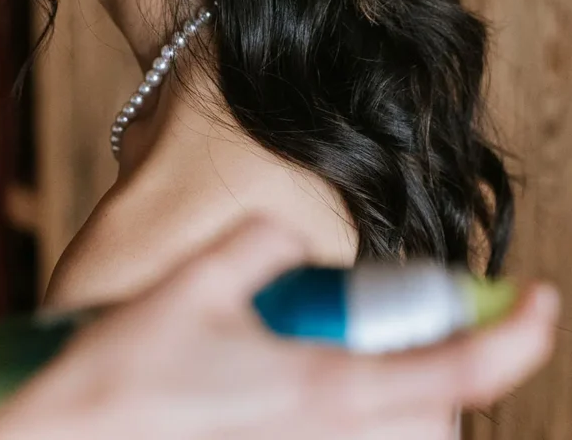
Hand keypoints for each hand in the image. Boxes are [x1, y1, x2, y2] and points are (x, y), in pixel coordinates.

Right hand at [0, 217, 557, 439]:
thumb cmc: (124, 380)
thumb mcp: (197, 281)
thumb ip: (265, 243)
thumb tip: (296, 232)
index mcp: (324, 390)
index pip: (457, 371)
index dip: (516, 337)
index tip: (542, 301)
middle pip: (435, 422)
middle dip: (447, 378)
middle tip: (417, 333)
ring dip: (403, 404)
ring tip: (358, 362)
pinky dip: (357, 422)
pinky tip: (311, 397)